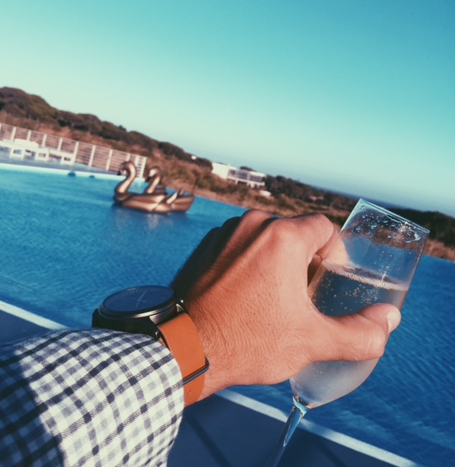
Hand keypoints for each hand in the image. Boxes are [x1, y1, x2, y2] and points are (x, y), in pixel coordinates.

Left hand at [172, 210, 400, 399]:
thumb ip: (359, 332)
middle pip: (296, 231)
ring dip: (278, 260)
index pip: (325, 227)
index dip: (335, 253)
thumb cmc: (248, 341)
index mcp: (283, 236)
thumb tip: (388, 319)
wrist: (185, 348)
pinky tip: (247, 295)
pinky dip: (251, 261)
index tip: (329, 280)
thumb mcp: (312, 341)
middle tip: (305, 295)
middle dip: (306, 259)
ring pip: (267, 237)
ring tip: (275, 298)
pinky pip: (241, 245)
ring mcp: (227, 233)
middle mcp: (254, 224)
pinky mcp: (207, 246)